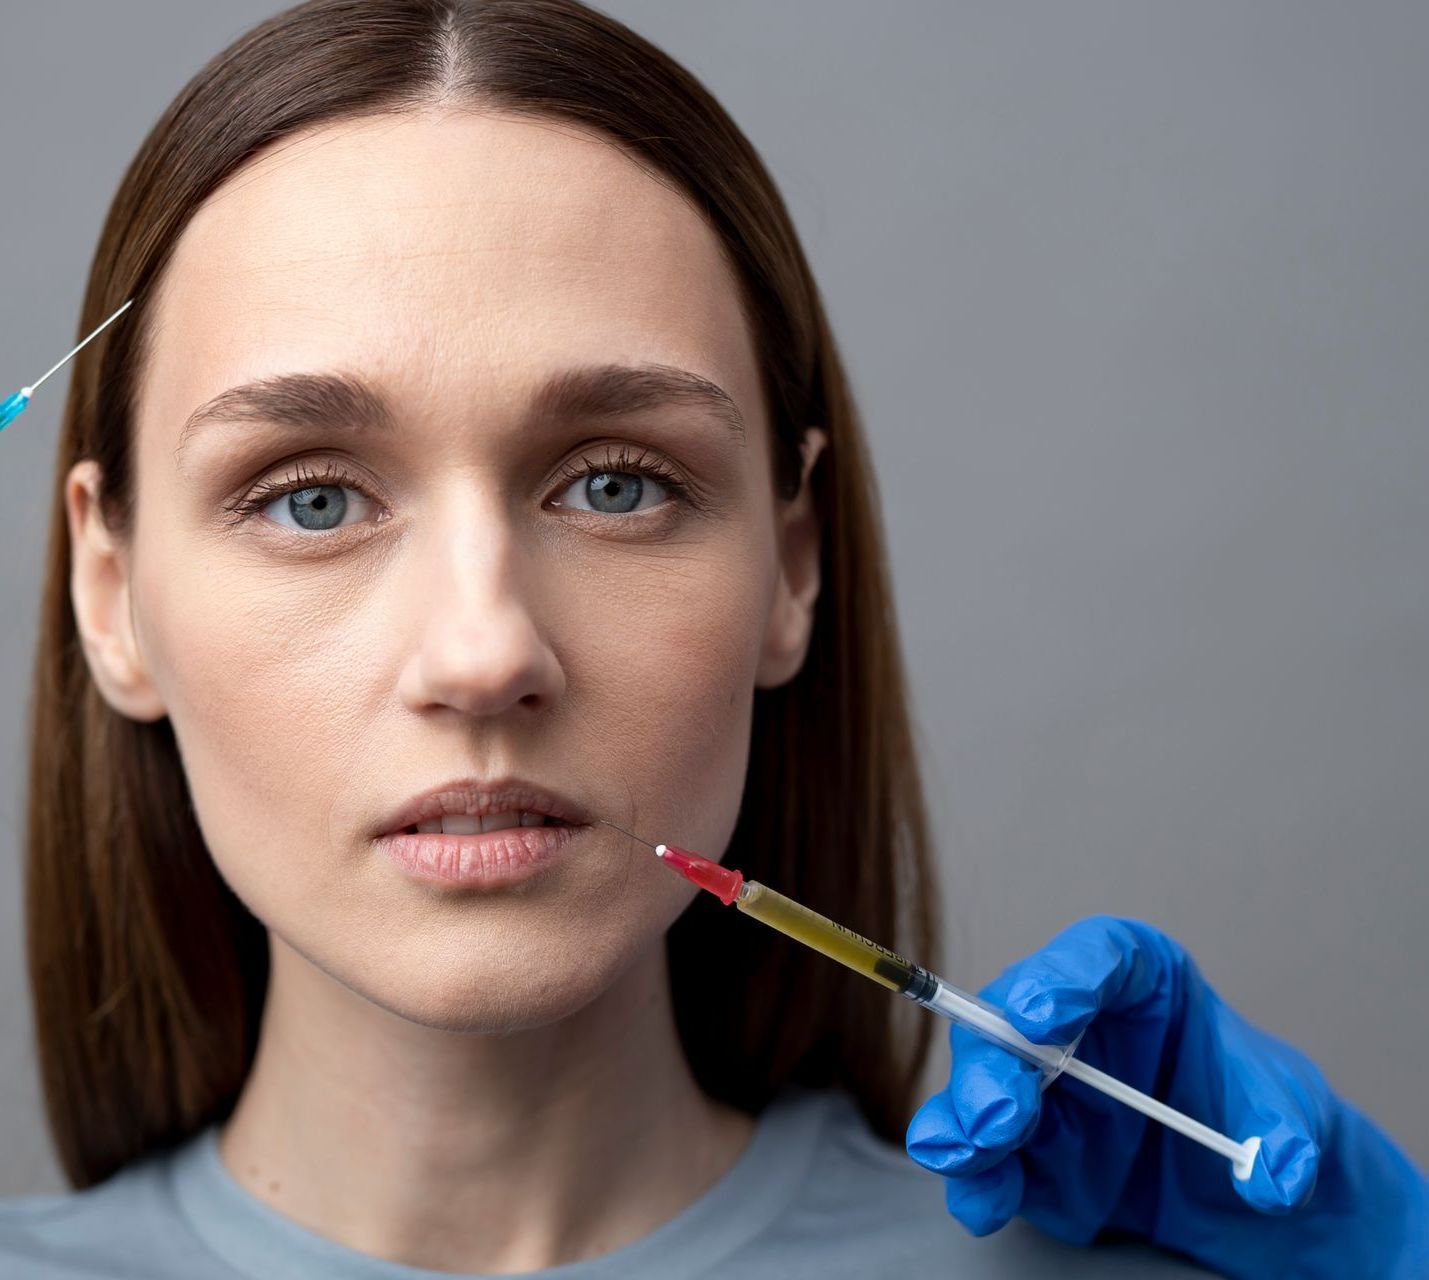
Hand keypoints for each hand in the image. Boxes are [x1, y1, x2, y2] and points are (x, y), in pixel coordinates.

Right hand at [904, 916, 1427, 1277]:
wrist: (1242, 1182)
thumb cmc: (1258, 1109)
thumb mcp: (1291, 1109)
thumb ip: (1285, 1135)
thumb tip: (1270, 1175)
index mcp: (1139, 980)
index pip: (1097, 958)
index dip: (1062, 978)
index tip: (1040, 1014)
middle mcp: (1074, 1023)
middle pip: (1014, 1020)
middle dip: (996, 1063)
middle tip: (998, 1112)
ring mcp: (1044, 1087)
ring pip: (985, 1085)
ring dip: (967, 1116)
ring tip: (965, 1150)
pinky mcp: (1032, 1150)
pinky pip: (991, 1160)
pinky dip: (980, 1182)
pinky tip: (982, 1202)